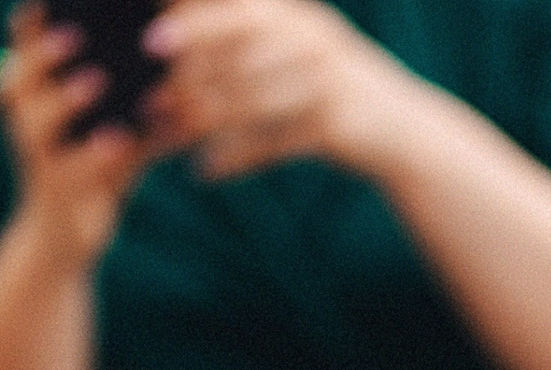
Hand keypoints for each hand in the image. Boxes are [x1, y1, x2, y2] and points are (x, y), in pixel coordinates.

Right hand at [0, 4, 170, 269]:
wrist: (67, 241)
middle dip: (42, 53)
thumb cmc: (95, 173)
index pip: (23, 52)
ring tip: (96, 80)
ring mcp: (37, 159)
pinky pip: (73, 170)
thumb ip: (140, 99)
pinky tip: (121, 138)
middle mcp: (26, 124)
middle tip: (73, 33)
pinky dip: (97, 154)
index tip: (40, 2)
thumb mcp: (116, 130)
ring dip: (65, 99)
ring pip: (36, 123)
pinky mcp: (57, 194)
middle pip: (19, 78)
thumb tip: (183, 62)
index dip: (29, 25)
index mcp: (34, 101)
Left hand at [146, 0, 438, 181]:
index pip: (238, 12)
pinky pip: (274, 144)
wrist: (400, 128)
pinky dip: (237, 160)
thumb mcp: (292, 51)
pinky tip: (205, 173)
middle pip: (240, 53)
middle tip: (151, 103)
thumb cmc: (327, 88)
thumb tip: (164, 38)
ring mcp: (327, 82)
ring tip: (168, 140)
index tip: (150, 41)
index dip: (195, 23)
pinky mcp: (335, 125)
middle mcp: (312, 40)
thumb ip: (242, 40)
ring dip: (204, 123)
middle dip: (191, 77)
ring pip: (252, 101)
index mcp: (295, 16)